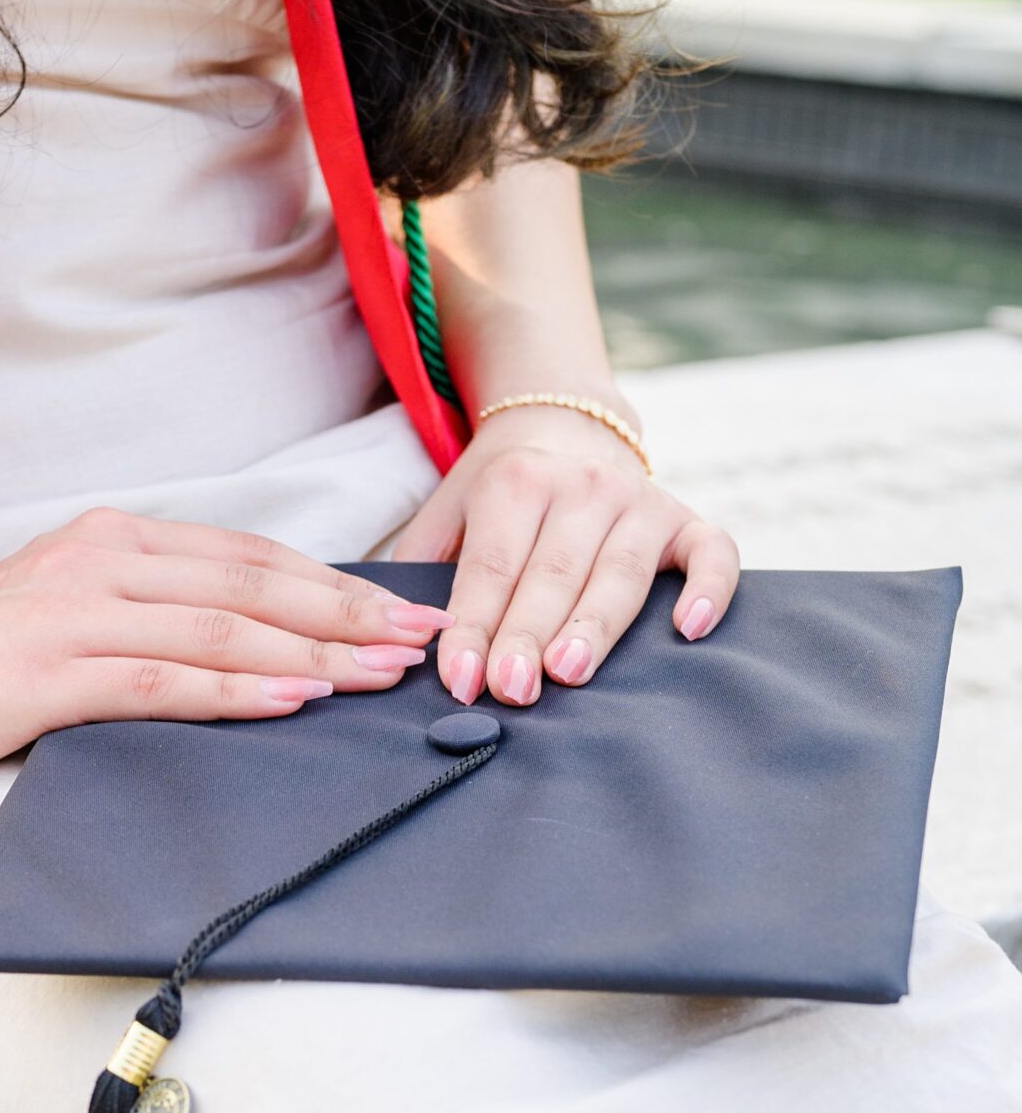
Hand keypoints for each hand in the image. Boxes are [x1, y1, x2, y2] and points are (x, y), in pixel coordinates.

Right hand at [0, 505, 451, 781]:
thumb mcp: (70, 617)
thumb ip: (150, 618)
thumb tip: (255, 650)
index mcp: (115, 541)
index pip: (251, 559)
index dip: (336, 585)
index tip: (405, 613)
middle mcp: (103, 561)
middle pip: (253, 586)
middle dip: (348, 615)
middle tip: (422, 642)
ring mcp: (74, 613)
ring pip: (220, 631)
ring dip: (310, 654)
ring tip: (380, 676)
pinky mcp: (47, 672)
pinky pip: (162, 680)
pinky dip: (235, 691)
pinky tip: (291, 701)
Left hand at [391, 405, 738, 705]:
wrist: (562, 422)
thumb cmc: (498, 493)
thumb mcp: (447, 511)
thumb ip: (420, 567)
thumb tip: (401, 638)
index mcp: (515, 482)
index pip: (492, 567)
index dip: (475, 626)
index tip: (460, 681)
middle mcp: (581, 485)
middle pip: (552, 574)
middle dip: (529, 636)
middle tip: (511, 690)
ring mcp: (639, 500)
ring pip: (620, 572)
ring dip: (595, 625)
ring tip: (569, 672)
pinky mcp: (684, 519)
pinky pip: (711, 552)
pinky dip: (710, 588)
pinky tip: (690, 629)